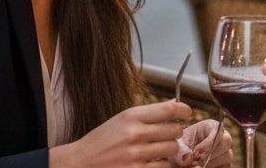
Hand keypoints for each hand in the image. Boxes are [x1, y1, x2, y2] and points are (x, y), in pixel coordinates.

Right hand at [50, 99, 190, 167]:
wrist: (79, 164)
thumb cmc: (101, 142)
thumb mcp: (121, 120)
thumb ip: (148, 113)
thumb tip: (174, 104)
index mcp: (131, 116)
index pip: (169, 109)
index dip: (184, 110)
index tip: (187, 113)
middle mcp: (134, 134)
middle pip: (175, 130)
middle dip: (175, 133)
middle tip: (169, 135)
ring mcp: (135, 156)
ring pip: (172, 150)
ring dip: (170, 151)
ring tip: (160, 151)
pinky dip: (162, 165)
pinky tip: (153, 162)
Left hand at [171, 119, 231, 167]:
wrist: (180, 158)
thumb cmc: (180, 148)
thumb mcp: (178, 146)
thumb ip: (182, 150)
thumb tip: (189, 157)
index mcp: (210, 126)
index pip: (218, 129)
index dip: (209, 141)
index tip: (196, 152)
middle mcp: (220, 136)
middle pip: (227, 141)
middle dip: (212, 152)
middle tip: (197, 160)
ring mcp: (224, 151)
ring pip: (227, 156)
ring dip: (212, 163)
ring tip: (197, 164)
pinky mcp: (225, 163)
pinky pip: (226, 166)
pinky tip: (204, 167)